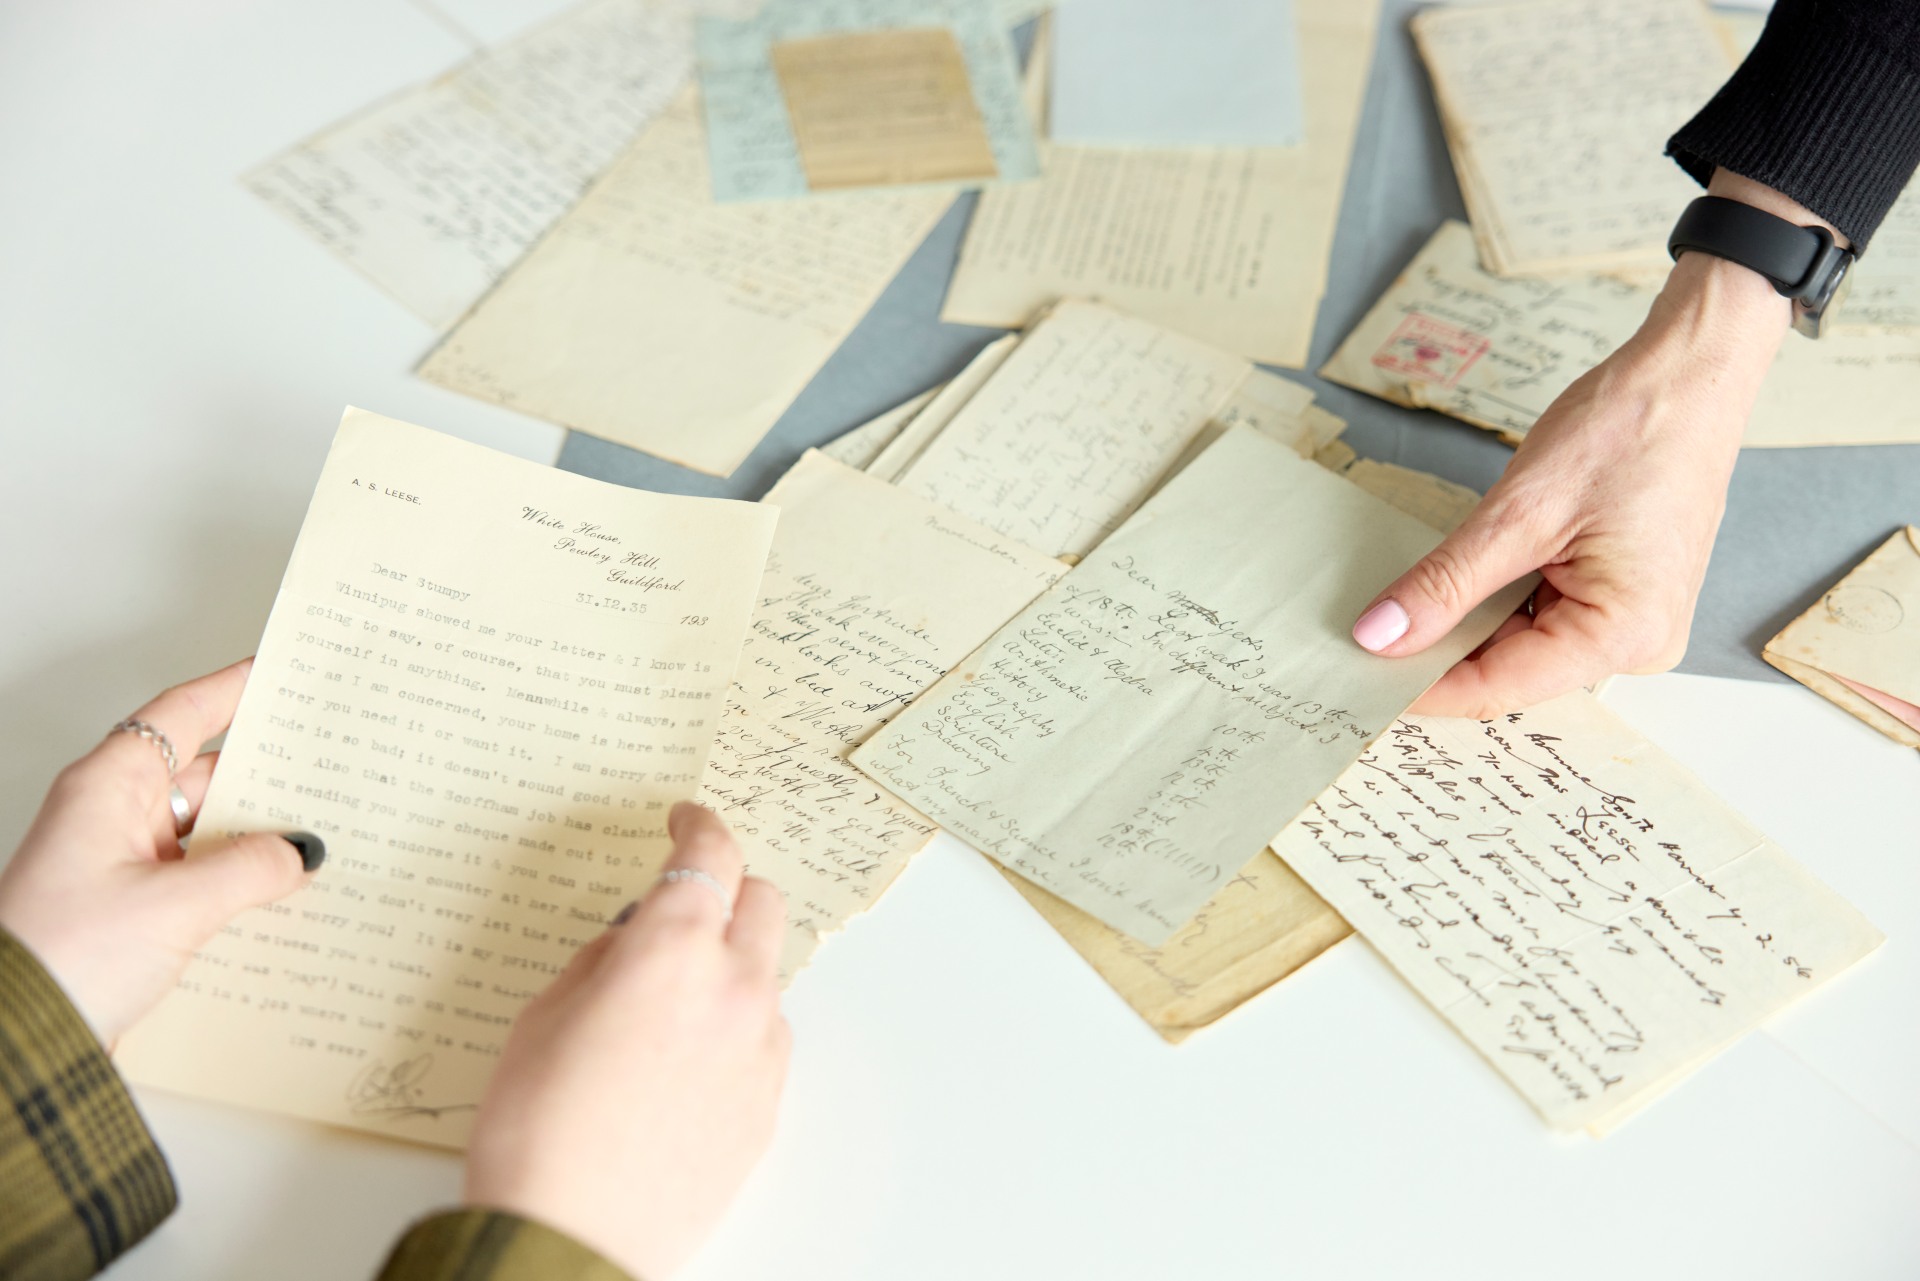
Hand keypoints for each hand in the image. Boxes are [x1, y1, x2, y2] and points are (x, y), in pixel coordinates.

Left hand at [0, 659, 318, 1046]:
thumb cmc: (61, 960)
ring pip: (203, 832)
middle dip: (264, 773)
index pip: (180, 714)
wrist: (15, 1043)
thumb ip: (250, 869)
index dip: (233, 688)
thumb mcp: (175, 906)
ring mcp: (118, 867)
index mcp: (108, 790)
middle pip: (202, 774)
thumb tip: (298, 850)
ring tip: (318, 840)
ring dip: (255, 839)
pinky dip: (237, 883)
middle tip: (326, 765)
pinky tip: (277, 900)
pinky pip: (195, 880)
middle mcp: (110, 819)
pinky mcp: (127, 913)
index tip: (279, 671)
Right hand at [464, 802, 789, 1280]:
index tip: (685, 819)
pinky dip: (736, 1025)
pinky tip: (685, 1059)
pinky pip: (765, 1037)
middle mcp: (733, 990)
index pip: (709, 855)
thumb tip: (633, 941)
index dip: (697, 824)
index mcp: (672, 952)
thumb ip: (601, 960)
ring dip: (731, 964)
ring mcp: (760, 1050)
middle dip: (727, 888)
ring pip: (766, 973)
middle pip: (762, 902)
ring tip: (670, 1002)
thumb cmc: (537, 1132)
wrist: (569, 1239)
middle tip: (684, 904)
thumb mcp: (541, 1018)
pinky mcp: (767, 1104)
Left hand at [1351, 173, 1825, 715]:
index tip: (1355, 682)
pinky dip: (1495, 604)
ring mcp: (1633, 624)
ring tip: (1397, 611)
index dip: (1420, 688)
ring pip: (1521, 646)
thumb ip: (1444, 582)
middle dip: (1438, 657)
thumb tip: (1380, 636)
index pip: (1497, 688)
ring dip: (1463, 629)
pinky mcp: (1622, 597)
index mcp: (1622, 635)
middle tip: (1361, 644)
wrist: (1690, 375)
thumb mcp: (1517, 512)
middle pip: (1510, 673)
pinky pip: (1544, 618)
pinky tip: (1451, 588)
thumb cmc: (1628, 430)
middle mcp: (1637, 646)